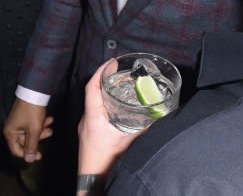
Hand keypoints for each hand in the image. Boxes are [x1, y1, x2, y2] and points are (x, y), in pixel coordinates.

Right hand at [3, 98, 53, 162]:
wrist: (33, 91)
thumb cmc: (32, 112)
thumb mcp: (34, 131)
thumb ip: (32, 146)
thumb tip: (29, 161)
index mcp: (10, 133)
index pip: (16, 151)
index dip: (28, 155)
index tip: (40, 154)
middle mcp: (11, 128)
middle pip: (24, 141)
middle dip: (38, 138)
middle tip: (49, 133)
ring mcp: (17, 122)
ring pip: (29, 132)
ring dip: (41, 130)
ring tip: (50, 125)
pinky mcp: (22, 116)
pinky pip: (30, 124)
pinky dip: (39, 123)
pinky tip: (49, 119)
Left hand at [78, 60, 145, 176]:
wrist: (92, 179)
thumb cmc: (106, 162)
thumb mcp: (128, 141)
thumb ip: (143, 127)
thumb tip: (158, 116)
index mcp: (92, 116)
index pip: (91, 87)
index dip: (100, 72)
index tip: (110, 62)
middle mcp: (86, 119)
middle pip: (92, 93)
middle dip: (104, 80)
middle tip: (118, 72)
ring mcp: (85, 127)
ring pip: (93, 104)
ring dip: (104, 94)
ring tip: (118, 87)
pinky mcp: (87, 134)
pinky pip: (94, 113)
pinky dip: (104, 106)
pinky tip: (115, 110)